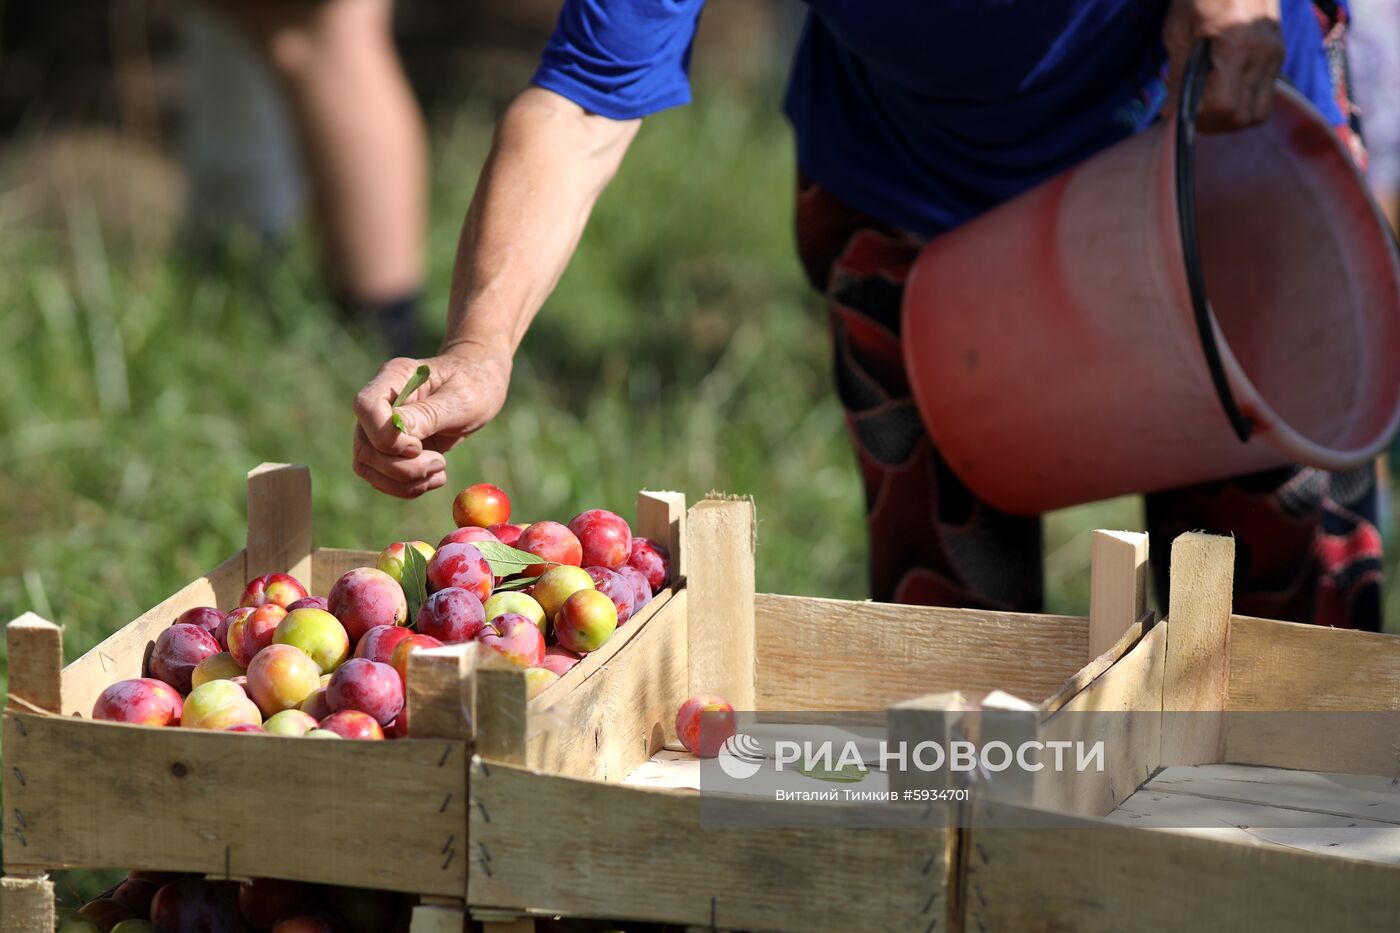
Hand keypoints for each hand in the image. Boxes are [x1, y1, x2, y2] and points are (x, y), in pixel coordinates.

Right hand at [352, 345, 510, 497]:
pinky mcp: (391, 449)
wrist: (480, 390)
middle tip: (440, 463)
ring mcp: (382, 427)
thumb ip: (426, 415)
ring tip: (440, 471)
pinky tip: (436, 478)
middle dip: (400, 468)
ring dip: (403, 481)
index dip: (384, 436)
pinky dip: (408, 486)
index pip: (365, 406)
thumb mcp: (459, 399)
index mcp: (394, 378)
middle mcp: (381, 403)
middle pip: (364, 445)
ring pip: (368, 466)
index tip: (417, 447)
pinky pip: (383, 477)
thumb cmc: (473, 386)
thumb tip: (395, 433)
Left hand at [1163, 0, 1283, 131]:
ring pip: (1259, 112)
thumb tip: (1171, 113)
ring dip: (1232, 119)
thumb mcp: (1179, 32)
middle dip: (1215, 123)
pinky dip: (1244, 103)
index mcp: (1237, 46)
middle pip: (1244, 117)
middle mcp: (1264, 55)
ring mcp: (1275, 55)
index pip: (1225, 106)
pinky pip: (1265, 96)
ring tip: (1209, 106)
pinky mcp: (1279, 54)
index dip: (1201, 118)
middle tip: (1193, 113)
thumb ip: (1177, 76)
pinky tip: (1224, 92)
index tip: (1181, 112)